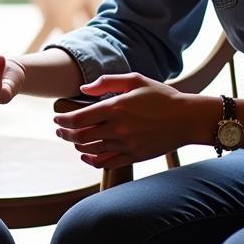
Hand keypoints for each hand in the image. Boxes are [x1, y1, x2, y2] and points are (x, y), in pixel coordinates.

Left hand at [52, 73, 194, 169]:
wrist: (187, 118)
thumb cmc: (161, 96)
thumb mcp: (135, 80)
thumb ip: (106, 82)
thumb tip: (83, 88)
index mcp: (116, 107)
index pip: (79, 118)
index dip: (63, 120)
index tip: (56, 119)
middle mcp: (118, 128)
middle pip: (81, 136)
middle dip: (65, 134)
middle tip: (58, 130)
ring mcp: (126, 145)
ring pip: (91, 150)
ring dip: (76, 145)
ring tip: (71, 139)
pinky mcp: (134, 156)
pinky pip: (106, 163)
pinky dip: (91, 160)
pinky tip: (86, 154)